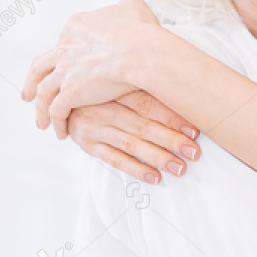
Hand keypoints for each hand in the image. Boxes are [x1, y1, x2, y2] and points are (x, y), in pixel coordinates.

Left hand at [22, 0, 168, 138]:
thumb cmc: (140, 31)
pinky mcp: (69, 92)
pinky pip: (56, 111)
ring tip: (41, 121)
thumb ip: (124, 7)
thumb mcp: (132, 7)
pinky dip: (56, 122)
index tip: (57, 68)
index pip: (60, 43)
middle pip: (40, 67)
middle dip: (32, 81)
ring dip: (40, 108)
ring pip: (42, 92)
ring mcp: (64, 70)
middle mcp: (64, 47)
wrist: (140, 52)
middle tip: (28, 94)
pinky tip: (60, 132)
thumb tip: (125, 7)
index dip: (58, 57)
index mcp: (76, 27)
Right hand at [66, 91, 200, 183]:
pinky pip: (114, 160)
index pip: (147, 103)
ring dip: (158, 157)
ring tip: (180, 167)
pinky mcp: (88, 145)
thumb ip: (142, 83)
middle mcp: (102, 108)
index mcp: (112, 88)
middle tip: (194, 152)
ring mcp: (94, 128)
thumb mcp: (116, 79)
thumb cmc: (99, 87)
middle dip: (172, 140)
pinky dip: (136, 169)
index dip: (172, 116)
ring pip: (131, 144)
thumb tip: (184, 89)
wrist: (61, 97)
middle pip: (142, 125)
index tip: (195, 128)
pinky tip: (155, 177)